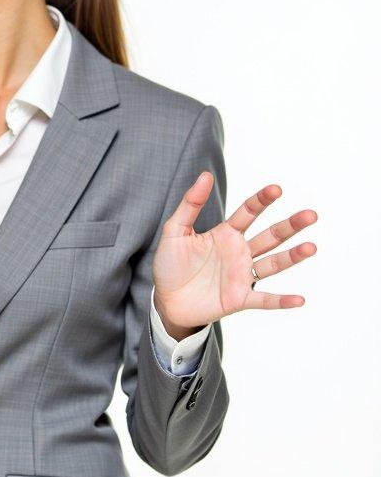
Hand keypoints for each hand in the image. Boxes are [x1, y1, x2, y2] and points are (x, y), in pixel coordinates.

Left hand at [152, 172, 317, 338]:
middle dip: (290, 226)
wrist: (166, 300)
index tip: (276, 189)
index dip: (261, 201)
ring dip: (292, 257)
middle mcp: (240, 252)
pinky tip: (299, 299)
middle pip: (270, 236)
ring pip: (273, 264)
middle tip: (311, 215)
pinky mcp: (239, 298)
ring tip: (311, 247)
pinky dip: (281, 300)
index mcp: (226, 234)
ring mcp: (242, 275)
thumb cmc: (170, 264)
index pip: (248, 212)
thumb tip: (206, 175)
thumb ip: (190, 204)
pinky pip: (264, 300)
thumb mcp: (175, 231)